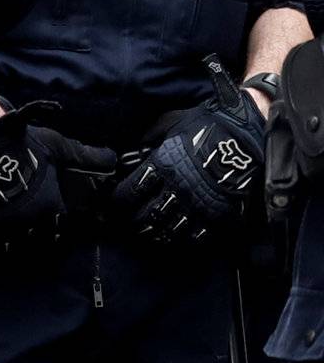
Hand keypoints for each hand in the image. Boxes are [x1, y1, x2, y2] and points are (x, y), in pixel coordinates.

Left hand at [110, 84, 266, 250]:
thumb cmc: (206, 125)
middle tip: (131, 223)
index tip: (116, 202)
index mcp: (162, 165)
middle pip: (148, 214)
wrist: (245, 136)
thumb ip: (149, 138)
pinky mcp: (218, 213)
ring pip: (170, 229)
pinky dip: (185, 239)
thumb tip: (134, 150)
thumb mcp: (171, 123)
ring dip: (158, 234)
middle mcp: (177, 188)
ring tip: (152, 234)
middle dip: (136, 221)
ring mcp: (198, 203)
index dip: (120, 199)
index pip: (132, 190)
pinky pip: (198, 234)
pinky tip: (179, 238)